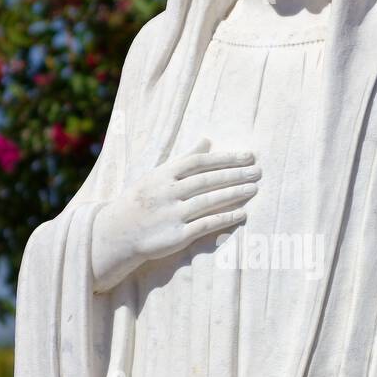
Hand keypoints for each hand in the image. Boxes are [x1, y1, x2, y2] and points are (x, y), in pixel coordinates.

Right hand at [91, 138, 259, 291]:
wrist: (118, 233)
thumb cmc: (143, 199)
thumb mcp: (158, 174)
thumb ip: (184, 158)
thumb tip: (206, 140)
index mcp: (164, 174)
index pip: (199, 162)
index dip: (225, 158)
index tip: (248, 156)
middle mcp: (168, 192)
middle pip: (207, 180)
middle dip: (235, 174)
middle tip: (258, 171)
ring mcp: (172, 214)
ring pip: (208, 201)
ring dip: (234, 194)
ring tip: (254, 188)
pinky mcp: (176, 236)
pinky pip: (205, 225)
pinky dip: (225, 218)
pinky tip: (242, 213)